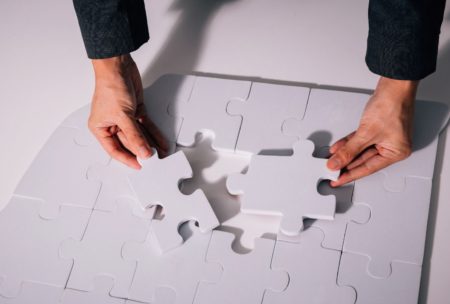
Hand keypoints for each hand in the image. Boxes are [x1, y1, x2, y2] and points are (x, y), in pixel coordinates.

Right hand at [89, 54, 168, 168]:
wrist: (118, 67)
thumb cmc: (110, 87)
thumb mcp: (123, 116)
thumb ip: (134, 136)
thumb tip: (143, 152)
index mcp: (100, 128)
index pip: (115, 150)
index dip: (128, 159)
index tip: (140, 166)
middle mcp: (112, 125)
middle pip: (129, 143)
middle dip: (143, 151)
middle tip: (155, 160)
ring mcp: (125, 118)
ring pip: (140, 135)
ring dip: (151, 143)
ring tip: (162, 153)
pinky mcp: (136, 112)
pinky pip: (146, 126)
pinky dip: (154, 133)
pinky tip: (161, 141)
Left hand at [327, 77, 417, 186]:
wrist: (393, 86)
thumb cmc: (391, 106)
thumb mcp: (366, 133)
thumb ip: (349, 150)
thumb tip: (336, 163)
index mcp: (396, 152)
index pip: (368, 168)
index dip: (350, 175)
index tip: (337, 180)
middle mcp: (392, 147)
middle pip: (363, 160)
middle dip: (346, 164)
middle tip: (330, 170)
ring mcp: (384, 137)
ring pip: (360, 149)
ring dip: (345, 153)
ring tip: (331, 160)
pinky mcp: (377, 129)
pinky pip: (360, 140)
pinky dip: (348, 143)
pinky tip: (337, 148)